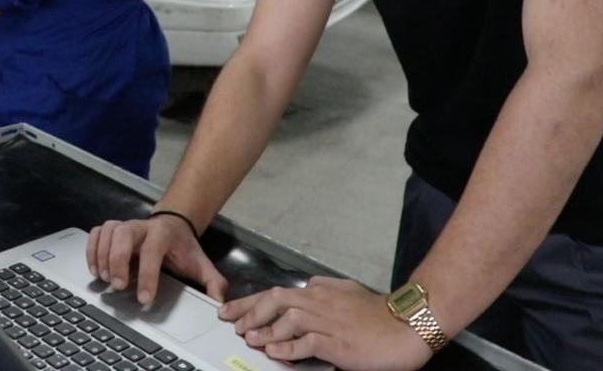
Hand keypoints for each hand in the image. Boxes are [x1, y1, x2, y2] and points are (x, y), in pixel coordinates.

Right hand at [86, 215, 227, 304]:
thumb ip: (212, 282)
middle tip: (117, 286)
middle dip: (117, 260)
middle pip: (123, 234)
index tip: (144, 299)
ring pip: (108, 231)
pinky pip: (97, 233)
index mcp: (163, 234)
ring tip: (104, 279)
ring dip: (102, 256)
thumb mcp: (201, 263)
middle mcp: (141, 226)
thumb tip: (219, 303)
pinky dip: (92, 249)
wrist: (174, 224)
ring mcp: (125, 225)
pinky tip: (94, 269)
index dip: (148, 275)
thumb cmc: (183, 248)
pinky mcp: (112, 229)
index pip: (153, 251)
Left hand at [219, 277, 432, 370]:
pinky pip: (307, 342)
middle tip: (232, 324)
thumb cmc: (377, 313)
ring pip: (288, 318)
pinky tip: (274, 351)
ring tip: (248, 338)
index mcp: (318, 291)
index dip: (249, 302)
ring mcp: (328, 321)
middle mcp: (319, 302)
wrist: (407, 325)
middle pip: (275, 300)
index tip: (230, 310)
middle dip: (249, 311)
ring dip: (265, 328)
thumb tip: (306, 287)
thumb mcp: (347, 292)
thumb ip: (324, 289)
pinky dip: (288, 346)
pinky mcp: (338, 342)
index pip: (276, 293)